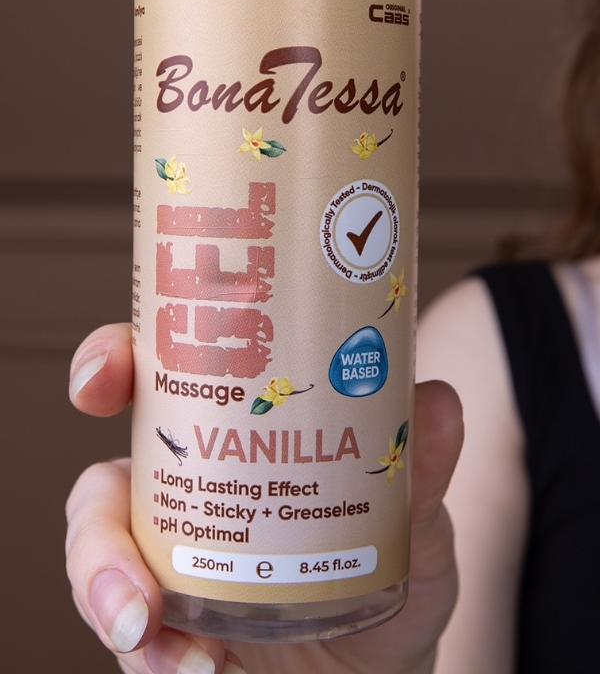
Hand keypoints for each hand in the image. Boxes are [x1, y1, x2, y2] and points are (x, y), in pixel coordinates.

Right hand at [67, 323, 462, 673]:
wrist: (385, 665)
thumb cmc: (390, 569)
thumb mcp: (413, 517)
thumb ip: (420, 466)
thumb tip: (435, 400)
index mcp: (230, 438)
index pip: (158, 385)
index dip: (113, 364)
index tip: (107, 377)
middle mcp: (190, 494)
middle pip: (106, 484)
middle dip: (95, 521)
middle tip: (128, 569)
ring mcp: (173, 566)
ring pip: (100, 566)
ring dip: (109, 601)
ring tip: (152, 634)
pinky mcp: (172, 633)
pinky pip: (131, 639)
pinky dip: (150, 656)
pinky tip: (196, 671)